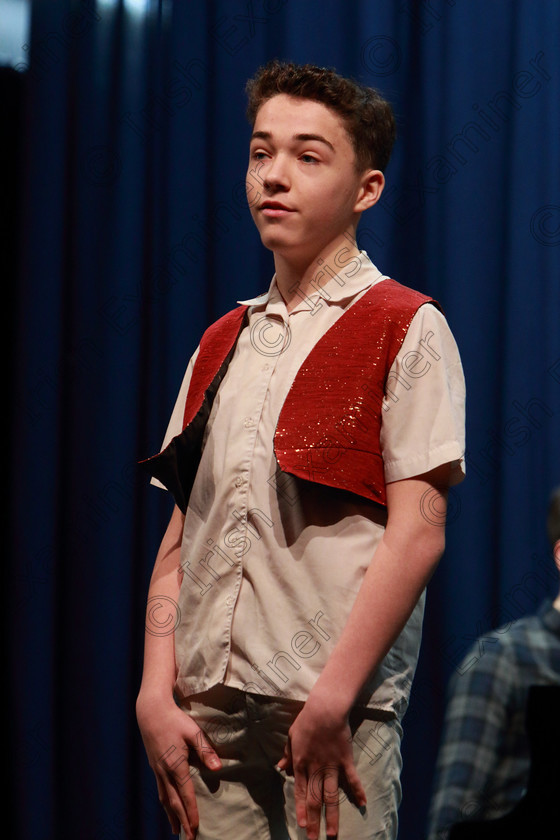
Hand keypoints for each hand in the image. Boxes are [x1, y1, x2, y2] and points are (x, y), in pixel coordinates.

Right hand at [136, 694, 221, 837]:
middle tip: (188, 839)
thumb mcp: (193, 731)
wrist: (151, 710)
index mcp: (175, 765)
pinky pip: (159, 790)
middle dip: (181, 822)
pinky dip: (164, 803)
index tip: (195, 827)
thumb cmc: (175, 719)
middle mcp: (164, 771)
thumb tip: (218, 768)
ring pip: (164, 798)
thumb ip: (205, 751)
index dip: (191, 812)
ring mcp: (157, 769)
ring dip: (171, 815)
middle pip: (173, 802)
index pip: (185, 794)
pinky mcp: (154, 765)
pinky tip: (167, 806)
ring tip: (176, 830)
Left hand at [276, 697, 365, 839]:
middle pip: (315, 799)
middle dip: (314, 821)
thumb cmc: (307, 720)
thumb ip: (287, 754)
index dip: (302, 809)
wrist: (325, 709)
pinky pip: (352, 779)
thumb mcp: (292, 736)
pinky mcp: (345, 760)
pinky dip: (357, 791)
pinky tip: (362, 804)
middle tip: (314, 839)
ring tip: (333, 834)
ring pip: (331, 796)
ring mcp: (331, 766)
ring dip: (332, 816)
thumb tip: (280, 767)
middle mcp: (315, 769)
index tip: (303, 825)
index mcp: (301, 763)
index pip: (301, 792)